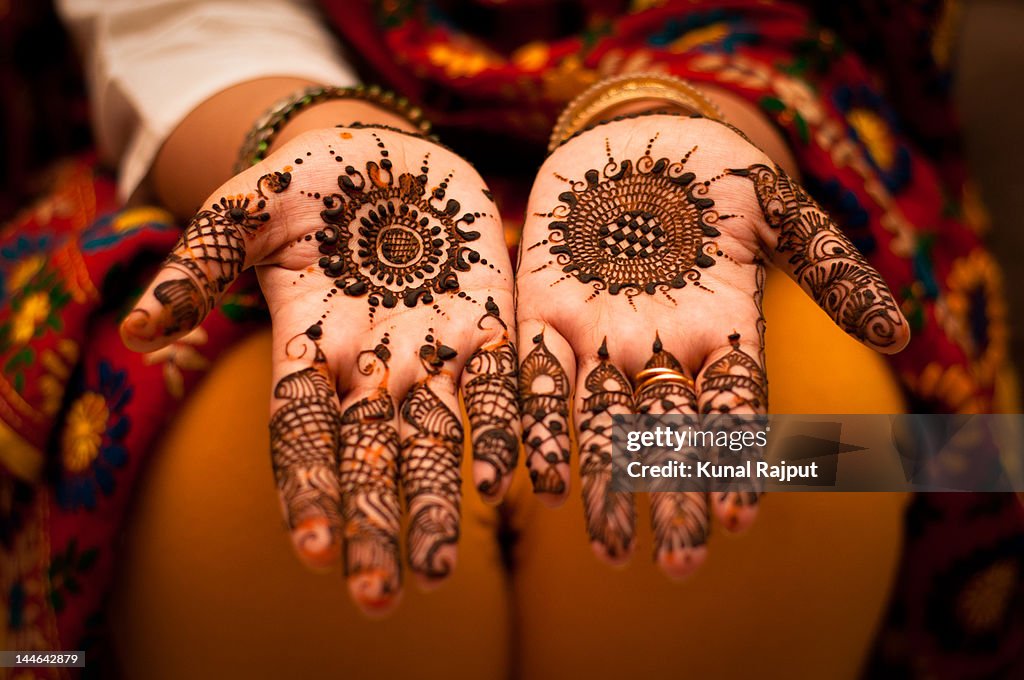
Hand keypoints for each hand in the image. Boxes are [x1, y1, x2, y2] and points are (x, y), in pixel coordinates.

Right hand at [121, 126, 517, 612]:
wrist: (385, 151)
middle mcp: (369, 368)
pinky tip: (525, 479)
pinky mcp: (486, 320)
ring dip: (442, 503)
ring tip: (446, 569)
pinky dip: (510, 427)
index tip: (315, 551)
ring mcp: (430, 349)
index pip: (303, 435)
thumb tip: (138, 328)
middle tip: (382, 598)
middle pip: (371, 459)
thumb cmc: (305, 185)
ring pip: (438, 440)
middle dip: (376, 526)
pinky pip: (499, 382)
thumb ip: (198, 264)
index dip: (308, 491)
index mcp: (307, 349)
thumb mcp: (245, 210)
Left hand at [516, 114, 908, 576]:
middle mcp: (662, 351)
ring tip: (606, 549)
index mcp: (723, 332)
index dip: (734, 462)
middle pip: (667, 437)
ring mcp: (600, 338)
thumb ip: (829, 266)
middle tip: (672, 566)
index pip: (733, 413)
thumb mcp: (778, 207)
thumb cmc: (716, 170)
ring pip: (601, 424)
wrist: (635, 135)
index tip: (736, 518)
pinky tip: (536, 481)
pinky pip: (534, 378)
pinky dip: (536, 426)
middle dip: (670, 498)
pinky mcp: (543, 315)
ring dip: (603, 486)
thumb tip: (900, 333)